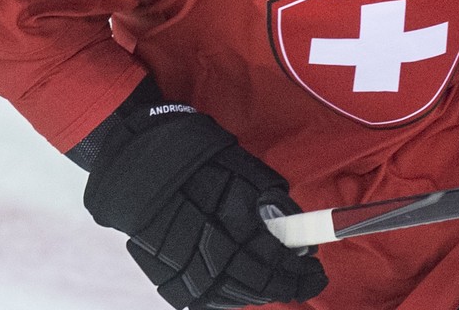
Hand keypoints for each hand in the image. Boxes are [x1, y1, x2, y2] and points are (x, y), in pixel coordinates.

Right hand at [82, 99, 327, 308]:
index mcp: (232, 225)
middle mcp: (207, 252)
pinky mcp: (166, 274)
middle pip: (255, 285)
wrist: (142, 164)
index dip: (299, 275)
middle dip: (286, 286)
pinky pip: (204, 297)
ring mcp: (184, 268)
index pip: (274, 264)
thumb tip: (298, 238)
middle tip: (305, 282)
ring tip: (280, 285)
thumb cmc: (202, 161)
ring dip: (260, 293)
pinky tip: (245, 290)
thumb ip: (275, 208)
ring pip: (230, 296)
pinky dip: (229, 297)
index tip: (316, 274)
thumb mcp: (249, 173)